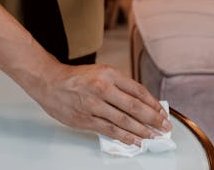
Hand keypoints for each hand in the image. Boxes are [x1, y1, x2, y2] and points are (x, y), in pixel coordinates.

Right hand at [25, 61, 170, 145]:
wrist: (49, 82)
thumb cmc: (76, 78)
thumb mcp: (101, 72)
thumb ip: (119, 86)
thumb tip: (141, 103)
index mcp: (108, 74)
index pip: (138, 91)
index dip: (153, 103)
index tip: (162, 112)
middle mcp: (102, 88)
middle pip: (135, 107)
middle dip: (153, 119)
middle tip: (164, 127)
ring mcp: (93, 105)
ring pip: (124, 121)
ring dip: (142, 131)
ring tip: (153, 136)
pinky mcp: (86, 119)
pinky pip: (109, 130)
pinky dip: (125, 137)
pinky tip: (135, 141)